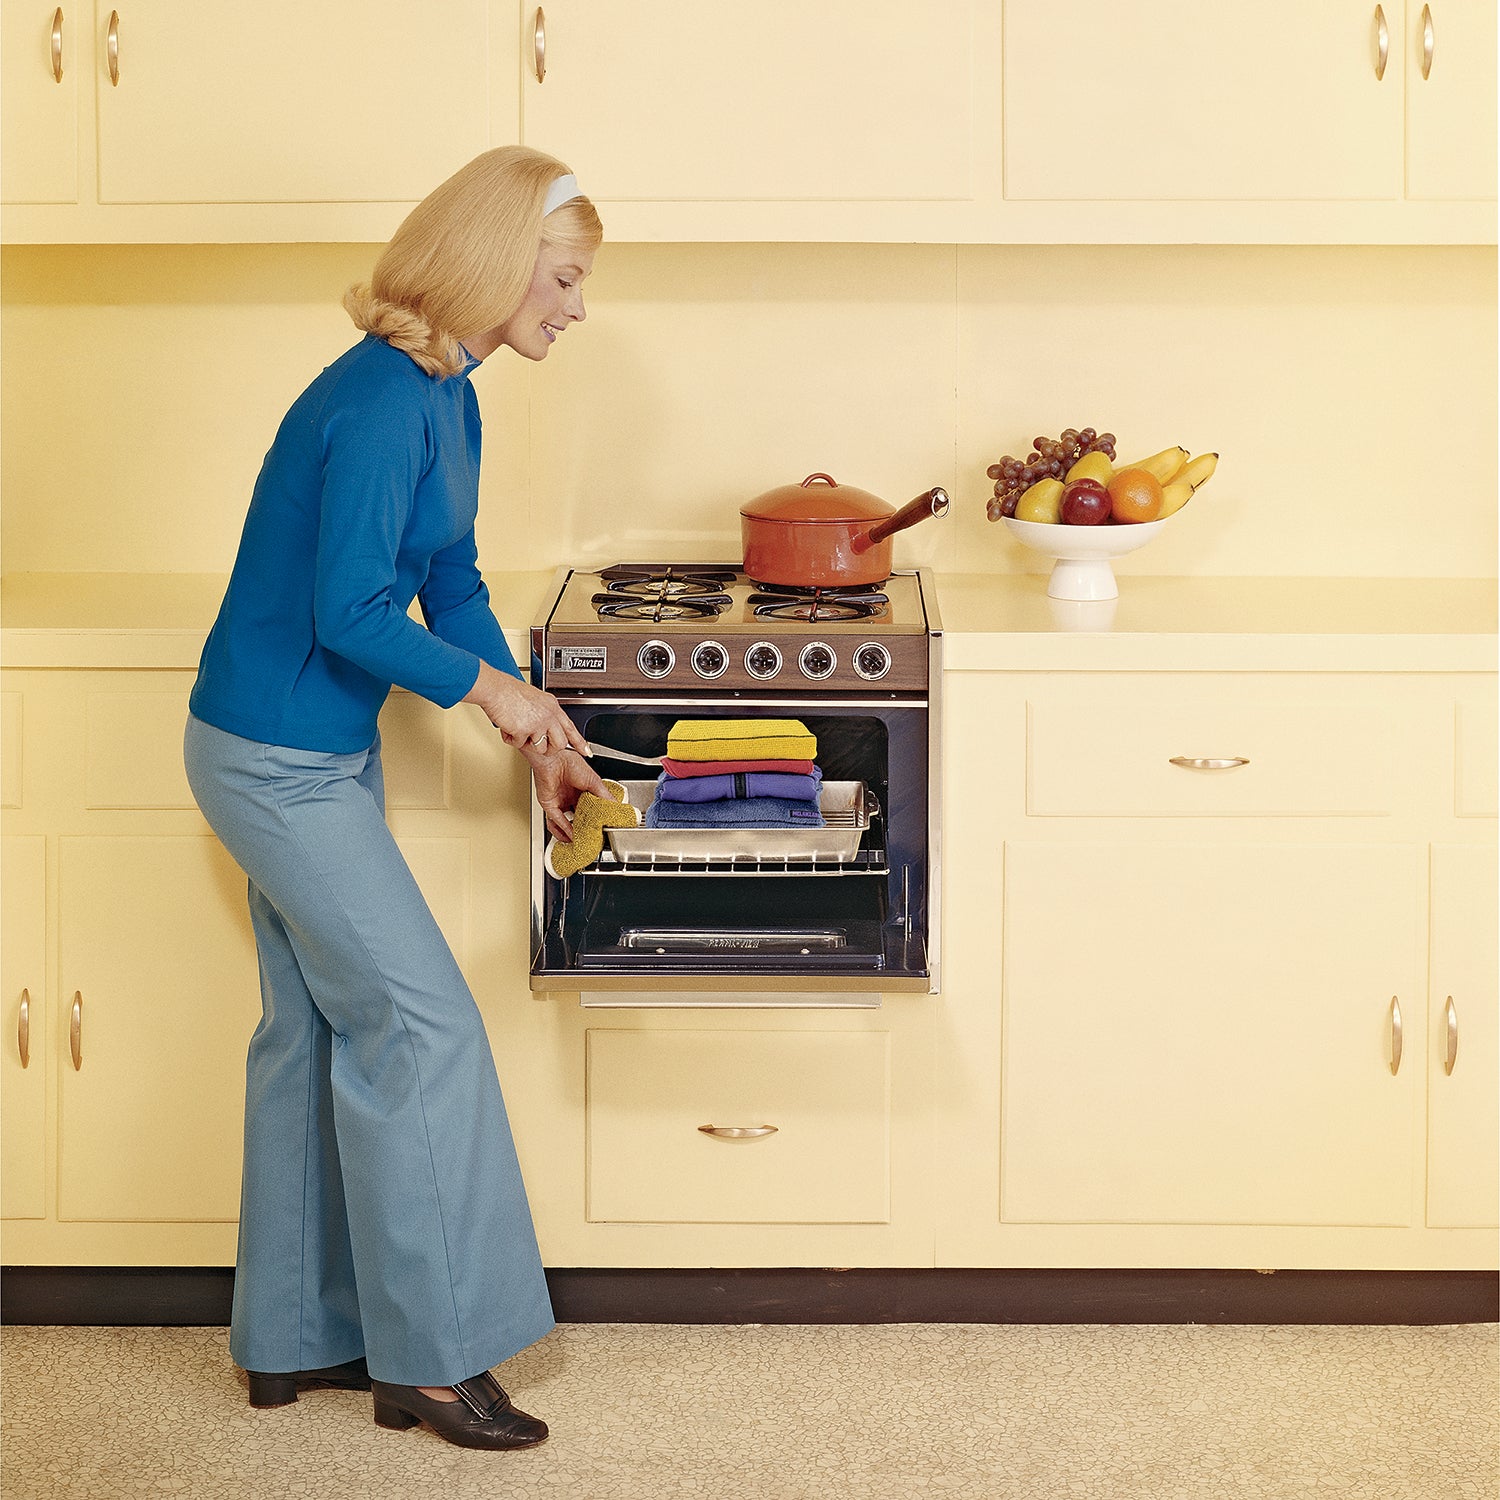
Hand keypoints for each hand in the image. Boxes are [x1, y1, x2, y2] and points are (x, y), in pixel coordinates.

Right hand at [463, 661, 589, 756]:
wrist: (496, 689)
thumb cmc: (509, 691)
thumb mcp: (536, 699)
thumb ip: (544, 712)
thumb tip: (546, 725)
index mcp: (553, 707)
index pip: (571, 728)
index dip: (580, 742)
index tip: (587, 752)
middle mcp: (549, 716)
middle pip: (560, 744)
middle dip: (549, 749)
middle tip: (536, 742)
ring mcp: (539, 724)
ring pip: (540, 748)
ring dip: (527, 743)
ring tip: (518, 729)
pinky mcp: (525, 731)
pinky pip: (519, 745)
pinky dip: (511, 739)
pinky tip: (508, 726)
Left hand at [522, 744, 611, 842]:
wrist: (553, 757)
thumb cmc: (570, 761)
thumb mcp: (593, 781)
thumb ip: (604, 795)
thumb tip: (614, 806)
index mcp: (581, 790)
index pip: (590, 808)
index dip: (595, 818)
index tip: (602, 827)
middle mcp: (570, 797)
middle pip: (578, 817)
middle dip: (585, 828)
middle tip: (593, 836)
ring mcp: (559, 802)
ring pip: (566, 822)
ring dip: (573, 832)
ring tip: (581, 839)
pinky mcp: (549, 805)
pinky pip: (557, 820)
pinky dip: (564, 828)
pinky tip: (571, 834)